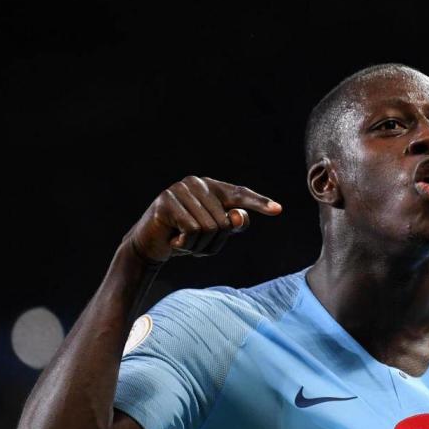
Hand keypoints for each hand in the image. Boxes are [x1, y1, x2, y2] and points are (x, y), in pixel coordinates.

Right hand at [124, 176, 282, 262]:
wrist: (150, 244)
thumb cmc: (186, 237)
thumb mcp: (214, 234)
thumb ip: (232, 225)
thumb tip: (239, 217)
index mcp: (213, 187)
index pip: (240, 194)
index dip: (259, 203)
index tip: (278, 210)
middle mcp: (197, 183)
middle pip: (225, 222)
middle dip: (213, 242)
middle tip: (194, 242)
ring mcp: (180, 190)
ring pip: (209, 228)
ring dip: (198, 245)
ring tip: (184, 241)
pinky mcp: (166, 202)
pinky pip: (192, 230)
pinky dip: (185, 244)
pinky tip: (174, 241)